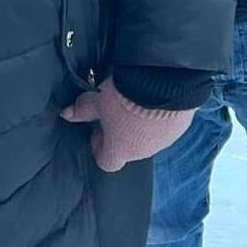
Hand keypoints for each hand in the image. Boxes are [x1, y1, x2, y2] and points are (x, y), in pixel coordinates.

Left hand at [61, 77, 193, 171]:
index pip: (106, 162)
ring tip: (137, 102)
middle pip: (127, 149)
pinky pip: (166, 128)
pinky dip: (160, 118)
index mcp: (120, 150)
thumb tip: (66, 114)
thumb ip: (82, 109)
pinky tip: (155, 100)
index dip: (99, 147)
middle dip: (121, 133)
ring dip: (141, 127)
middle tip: (117, 110)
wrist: (164, 83)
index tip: (98, 129)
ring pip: (148, 139)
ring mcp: (164, 142)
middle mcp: (142, 152)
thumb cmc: (125, 96)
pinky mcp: (180, 128)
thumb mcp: (98, 99)